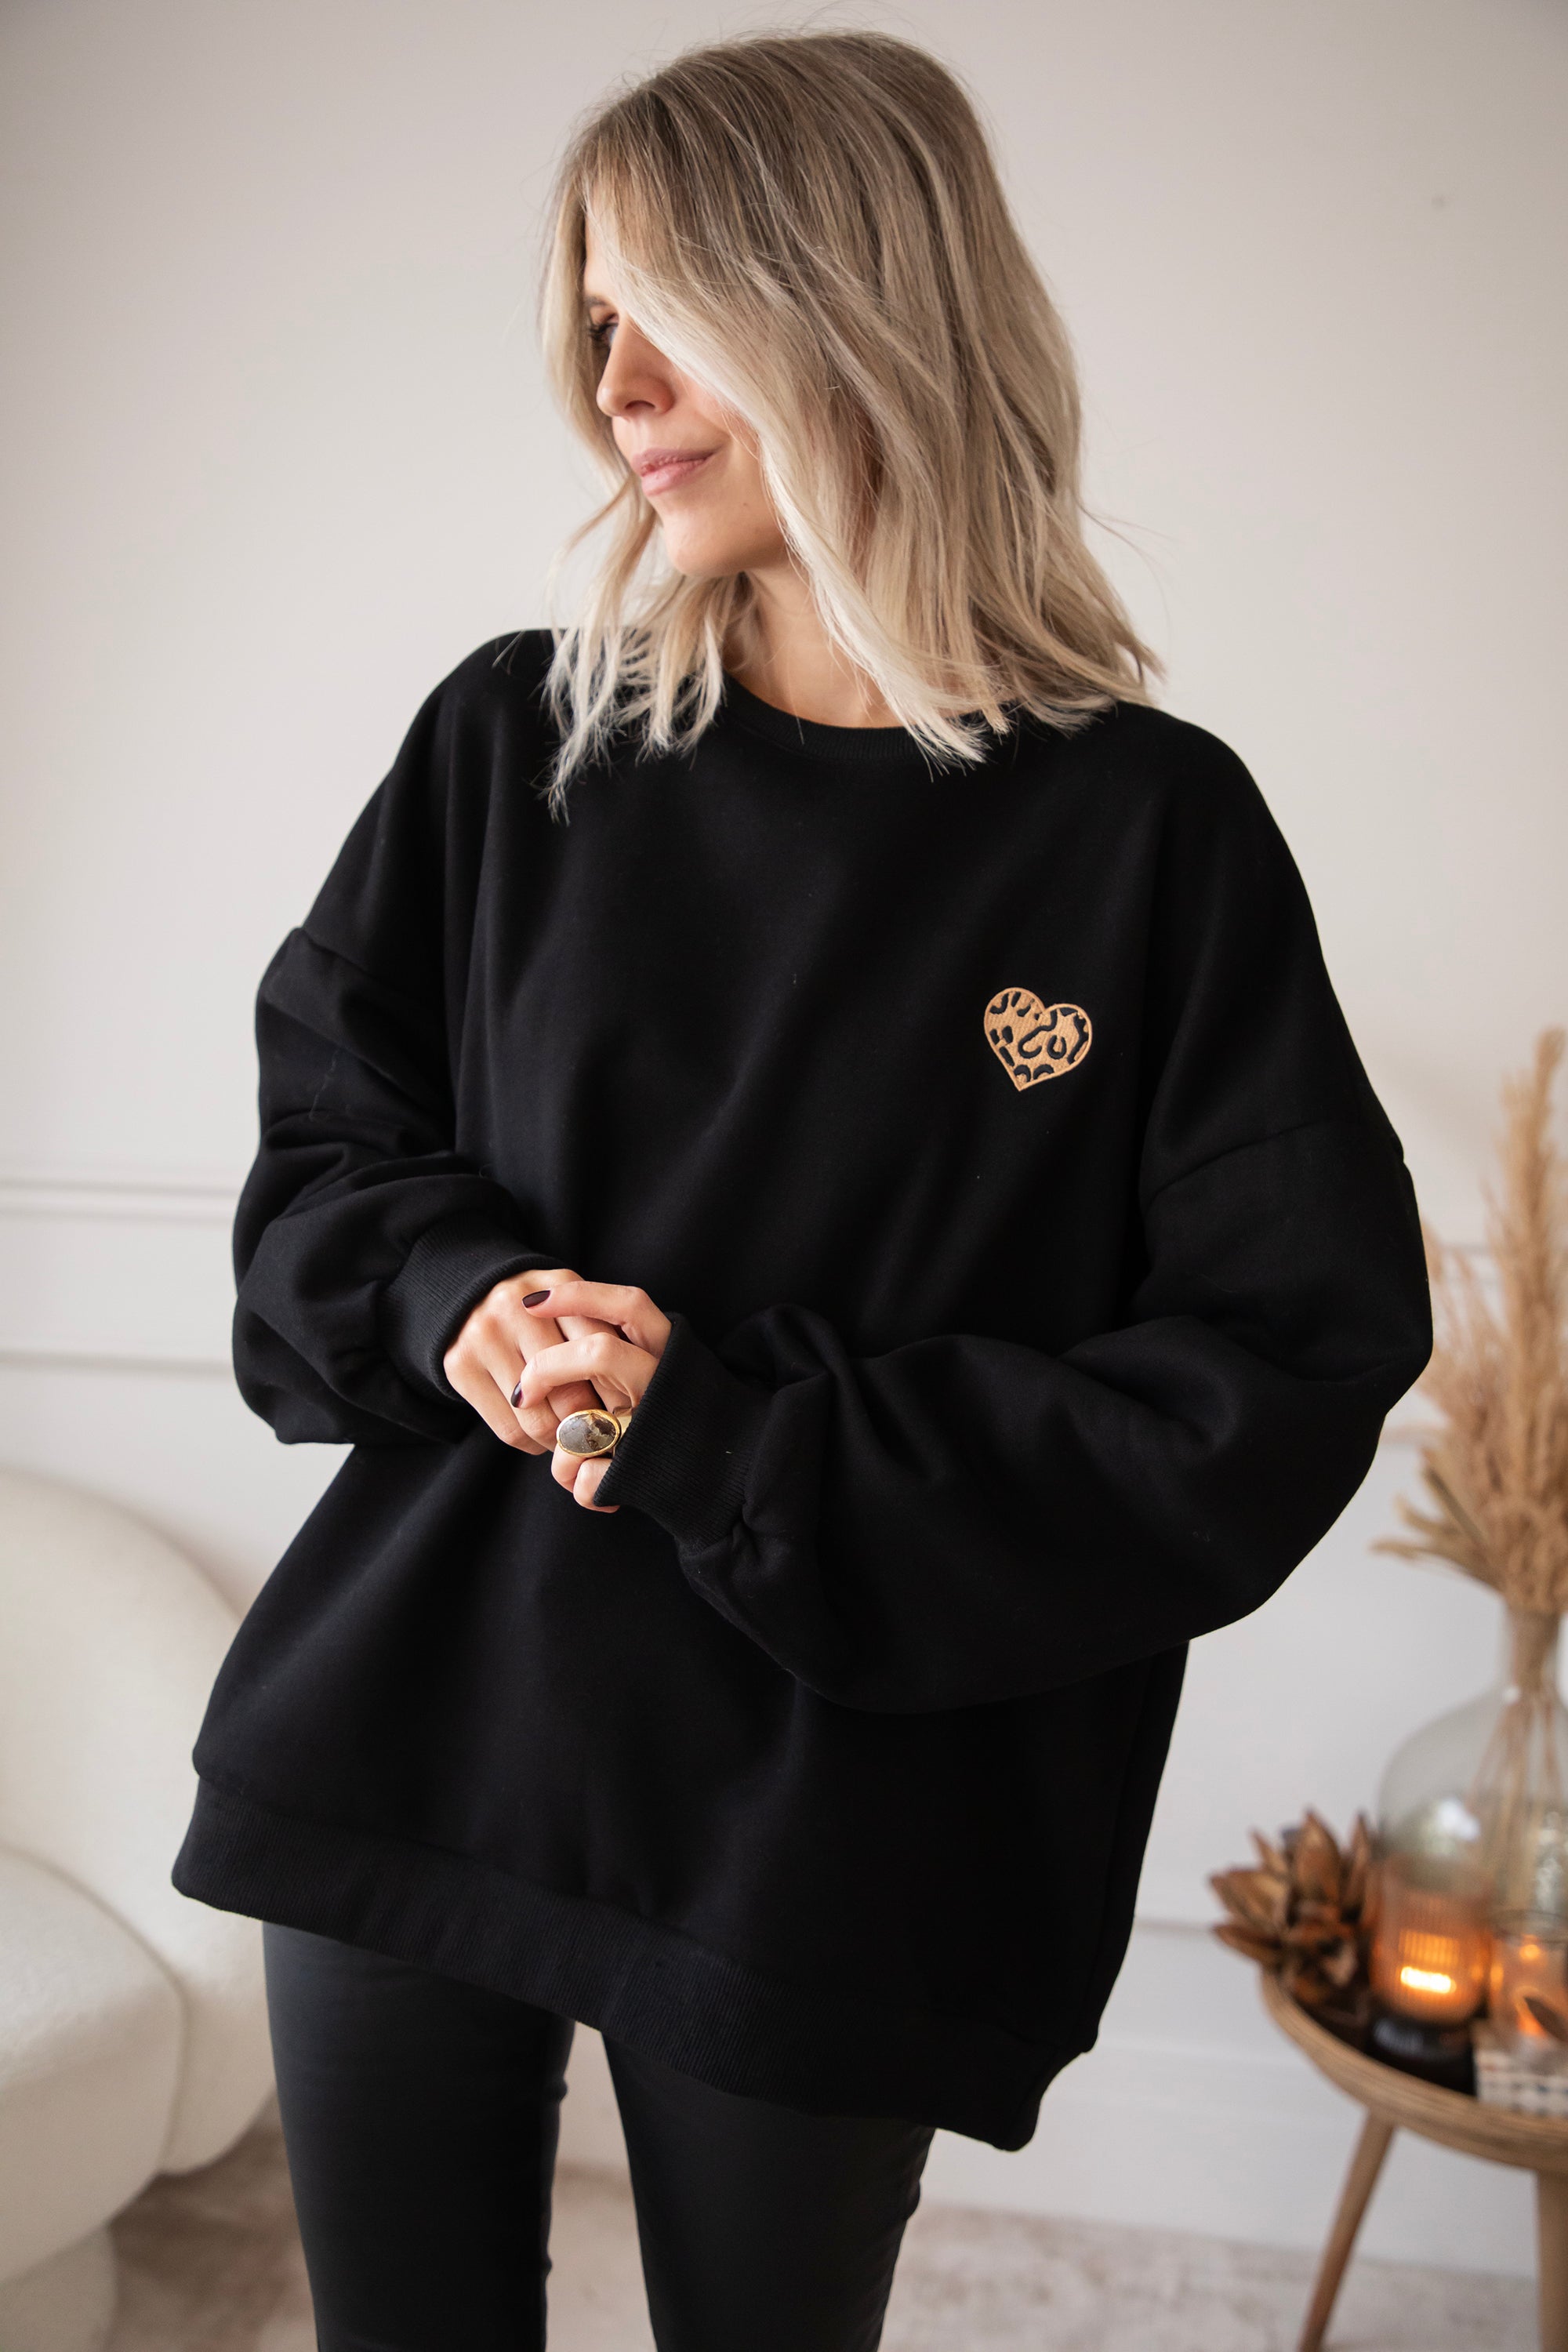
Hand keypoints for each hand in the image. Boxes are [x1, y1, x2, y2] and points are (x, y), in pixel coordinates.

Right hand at [442, 1267, 620, 1457]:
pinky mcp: (459, 1366)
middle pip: (572, 1393)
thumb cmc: (541, 1310)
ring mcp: (485, 1336)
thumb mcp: (575, 1305)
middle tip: (601, 1435)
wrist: (469, 1292)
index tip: (628, 1414)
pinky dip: (532, 1444)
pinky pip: (509, 1429)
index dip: (620, 1395)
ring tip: (571, 1439)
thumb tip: (638, 1401)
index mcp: (561, 1287)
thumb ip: (605, 1334)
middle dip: (592, 1424)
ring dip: (561, 1441)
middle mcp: (518, 1307)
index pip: (602, 1356)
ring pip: (538, 1419)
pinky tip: (541, 1437)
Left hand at [508, 1278, 671, 1512]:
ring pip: (590, 1423)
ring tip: (553, 1445)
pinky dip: (576, 1480)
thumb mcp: (664, 1374)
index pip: (628, 1306)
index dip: (579, 1296)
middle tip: (525, 1386)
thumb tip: (573, 1357)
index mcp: (671, 1353)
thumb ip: (624, 1356)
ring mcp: (653, 1429)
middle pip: (601, 1353)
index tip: (533, 1299)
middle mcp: (665, 1384)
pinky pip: (591, 1474)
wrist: (739, 1474)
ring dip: (561, 1437)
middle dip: (549, 1365)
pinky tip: (579, 1481)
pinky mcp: (639, 1474)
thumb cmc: (688, 1418)